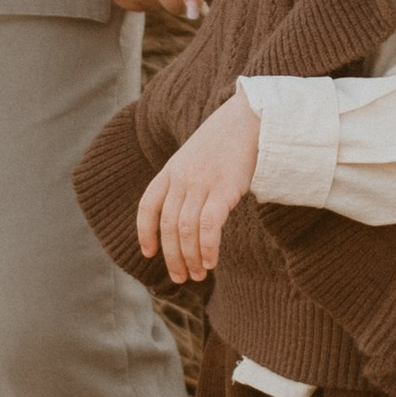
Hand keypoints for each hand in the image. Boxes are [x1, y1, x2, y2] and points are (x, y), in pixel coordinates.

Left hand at [137, 94, 261, 283]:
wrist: (250, 118)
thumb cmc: (226, 141)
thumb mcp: (195, 157)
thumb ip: (186, 181)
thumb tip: (187, 214)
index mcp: (171, 170)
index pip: (148, 205)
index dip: (145, 232)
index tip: (149, 253)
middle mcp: (182, 177)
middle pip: (168, 225)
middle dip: (171, 256)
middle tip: (180, 278)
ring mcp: (202, 182)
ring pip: (186, 230)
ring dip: (190, 258)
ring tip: (198, 275)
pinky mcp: (225, 188)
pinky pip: (209, 226)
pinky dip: (207, 248)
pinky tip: (211, 262)